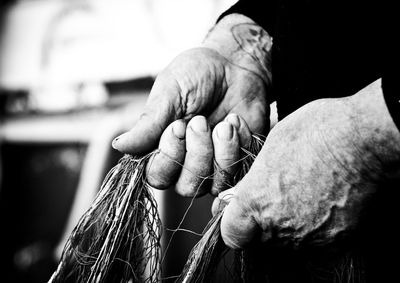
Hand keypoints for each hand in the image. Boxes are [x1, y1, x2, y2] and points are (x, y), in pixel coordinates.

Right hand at [112, 14, 272, 195]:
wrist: (235, 63)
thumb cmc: (197, 74)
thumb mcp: (170, 92)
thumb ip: (148, 123)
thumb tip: (118, 146)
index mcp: (162, 147)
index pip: (157, 176)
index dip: (168, 156)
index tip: (178, 125)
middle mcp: (186, 162)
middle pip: (186, 186)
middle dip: (197, 154)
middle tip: (200, 120)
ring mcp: (214, 164)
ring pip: (214, 185)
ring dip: (220, 151)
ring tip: (223, 123)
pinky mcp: (239, 161)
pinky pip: (238, 172)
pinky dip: (238, 144)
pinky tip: (235, 121)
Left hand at [219, 79, 399, 248]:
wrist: (363, 140)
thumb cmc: (315, 133)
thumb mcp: (270, 147)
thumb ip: (251, 181)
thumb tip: (239, 195)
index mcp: (256, 202)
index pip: (231, 233)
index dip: (233, 221)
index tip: (239, 208)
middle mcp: (279, 227)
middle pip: (258, 239)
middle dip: (261, 221)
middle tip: (274, 196)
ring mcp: (309, 238)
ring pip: (286, 242)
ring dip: (287, 224)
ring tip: (301, 194)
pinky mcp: (335, 240)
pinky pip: (314, 241)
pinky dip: (313, 227)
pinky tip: (322, 201)